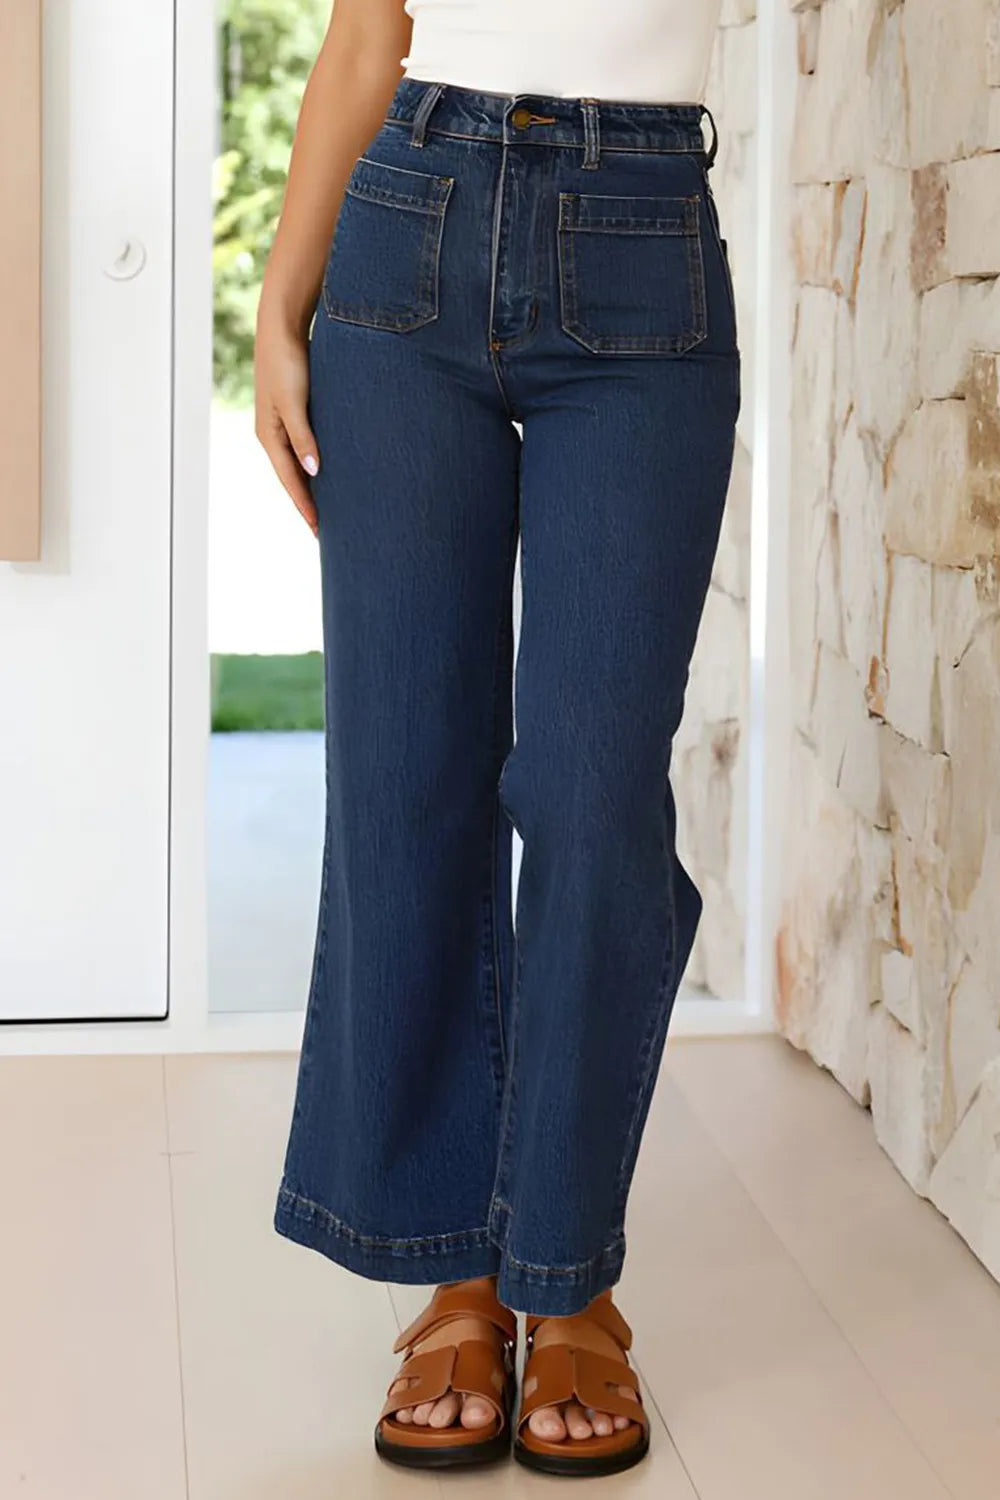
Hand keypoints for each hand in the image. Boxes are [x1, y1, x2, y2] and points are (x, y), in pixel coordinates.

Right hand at [254, 310, 320, 537]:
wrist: (282, 326)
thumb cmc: (287, 362)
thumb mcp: (295, 402)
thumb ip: (304, 437)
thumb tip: (313, 471)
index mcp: (269, 435)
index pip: (290, 481)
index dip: (304, 506)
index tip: (319, 531)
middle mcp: (274, 434)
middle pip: (293, 478)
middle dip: (308, 504)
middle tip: (325, 531)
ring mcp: (284, 423)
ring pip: (300, 464)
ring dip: (313, 486)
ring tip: (329, 509)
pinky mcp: (297, 411)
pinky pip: (305, 448)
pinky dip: (316, 465)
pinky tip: (329, 472)